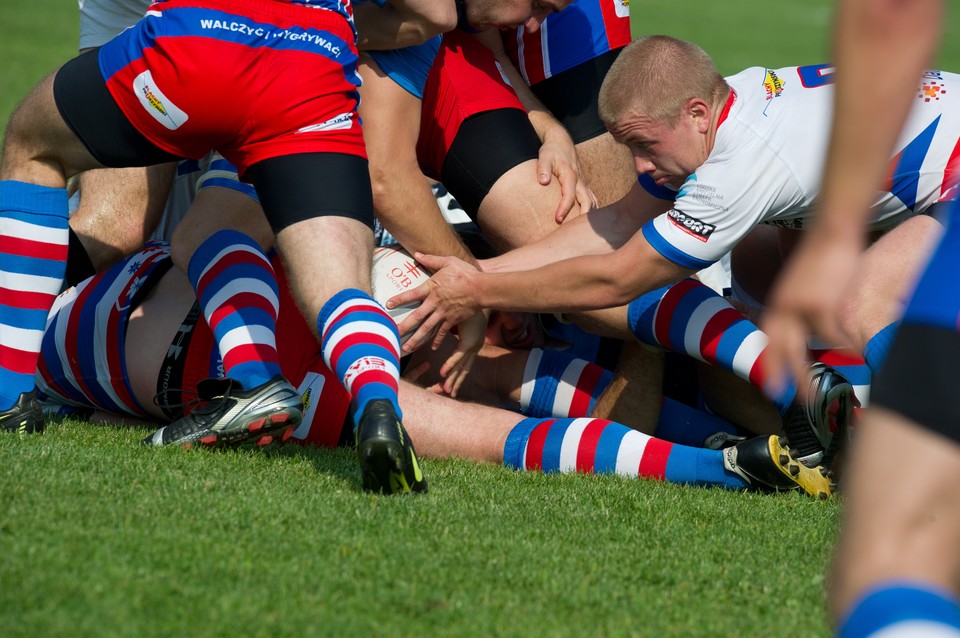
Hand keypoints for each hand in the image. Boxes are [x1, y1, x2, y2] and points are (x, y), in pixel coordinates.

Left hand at [387, 253, 483, 352]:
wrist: (482, 289)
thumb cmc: (465, 273)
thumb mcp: (449, 262)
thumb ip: (432, 259)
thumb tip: (417, 254)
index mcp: (432, 288)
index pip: (411, 295)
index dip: (399, 299)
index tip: (388, 305)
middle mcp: (435, 303)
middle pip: (416, 317)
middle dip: (404, 327)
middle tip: (393, 335)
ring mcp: (443, 313)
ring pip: (426, 328)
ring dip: (416, 339)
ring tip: (406, 348)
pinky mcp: (453, 320)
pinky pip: (442, 332)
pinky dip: (437, 341)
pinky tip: (432, 348)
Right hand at [438, 310, 486, 397]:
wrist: (480, 296)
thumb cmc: (471, 305)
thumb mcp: (460, 319)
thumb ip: (452, 325)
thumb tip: (444, 324)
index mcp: (472, 344)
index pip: (463, 362)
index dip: (456, 373)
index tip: (448, 383)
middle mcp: (473, 348)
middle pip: (463, 369)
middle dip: (455, 382)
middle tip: (448, 393)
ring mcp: (471, 346)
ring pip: (461, 366)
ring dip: (452, 378)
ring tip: (445, 390)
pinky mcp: (468, 341)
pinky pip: (457, 356)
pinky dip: (450, 364)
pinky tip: (442, 373)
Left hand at [537, 128, 597, 222]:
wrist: (561, 140)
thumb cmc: (551, 150)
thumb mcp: (544, 156)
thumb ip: (542, 168)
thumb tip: (543, 181)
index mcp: (570, 175)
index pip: (569, 195)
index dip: (564, 208)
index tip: (558, 220)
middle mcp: (580, 180)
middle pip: (587, 201)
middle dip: (583, 217)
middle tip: (576, 232)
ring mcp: (583, 183)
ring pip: (592, 201)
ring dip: (590, 215)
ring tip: (584, 231)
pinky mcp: (583, 184)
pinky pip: (591, 199)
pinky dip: (592, 210)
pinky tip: (587, 222)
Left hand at [761, 228, 862, 400]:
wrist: (830, 231)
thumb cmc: (821, 257)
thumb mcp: (800, 284)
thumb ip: (797, 305)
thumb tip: (805, 326)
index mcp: (777, 303)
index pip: (768, 338)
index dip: (769, 362)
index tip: (769, 384)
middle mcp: (783, 307)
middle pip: (780, 349)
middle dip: (784, 376)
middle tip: (789, 398)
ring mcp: (800, 307)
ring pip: (802, 349)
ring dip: (809, 373)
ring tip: (817, 393)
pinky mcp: (822, 304)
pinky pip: (832, 335)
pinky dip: (843, 348)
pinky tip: (854, 357)